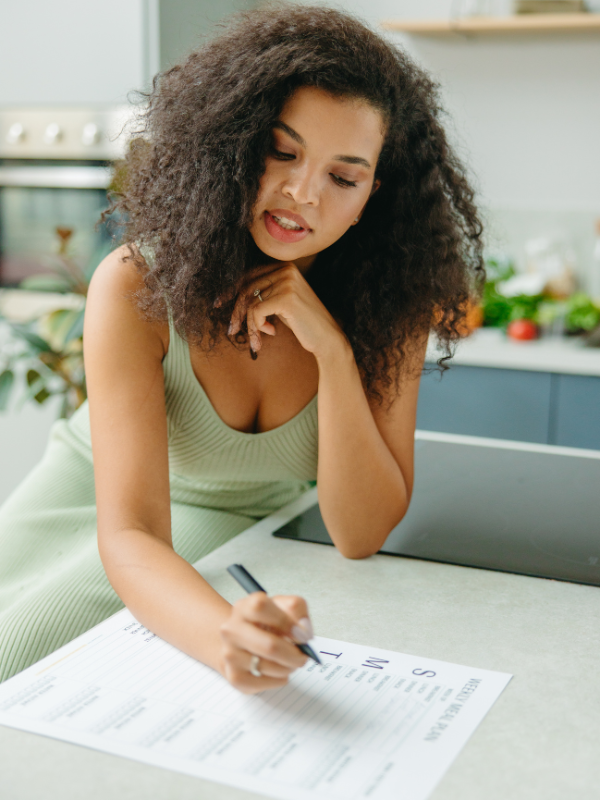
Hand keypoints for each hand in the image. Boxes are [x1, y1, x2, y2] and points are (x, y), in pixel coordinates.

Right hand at [219, 593, 312, 693]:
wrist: (239, 641)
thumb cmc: (265, 623)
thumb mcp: (281, 606)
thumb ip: (296, 609)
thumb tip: (303, 632)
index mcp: (243, 607)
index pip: (261, 607)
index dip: (286, 621)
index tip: (301, 634)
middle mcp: (231, 630)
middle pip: (270, 646)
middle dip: (294, 655)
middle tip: (302, 656)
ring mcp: (230, 654)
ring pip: (270, 667)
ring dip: (288, 667)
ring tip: (289, 661)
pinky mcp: (234, 677)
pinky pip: (265, 684)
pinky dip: (279, 680)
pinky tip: (278, 671)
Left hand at [227, 263, 346, 360]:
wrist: (327, 338)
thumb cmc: (304, 324)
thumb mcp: (282, 303)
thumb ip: (264, 294)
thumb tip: (234, 297)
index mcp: (285, 267)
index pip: (249, 275)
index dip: (231, 290)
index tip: (218, 304)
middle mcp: (285, 270)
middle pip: (246, 288)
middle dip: (236, 312)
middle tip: (232, 331)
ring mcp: (286, 282)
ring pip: (249, 303)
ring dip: (250, 325)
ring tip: (257, 340)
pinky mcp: (285, 298)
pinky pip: (256, 313)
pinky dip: (257, 327)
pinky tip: (271, 333)